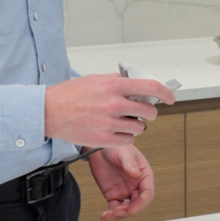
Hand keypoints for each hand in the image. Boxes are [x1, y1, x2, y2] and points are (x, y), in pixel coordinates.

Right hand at [45, 74, 176, 147]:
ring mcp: (110, 123)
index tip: (170, 97)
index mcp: (114, 85)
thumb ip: (117, 81)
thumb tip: (136, 83)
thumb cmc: (70, 94)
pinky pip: (128, 141)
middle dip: (149, 112)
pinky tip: (116, 131)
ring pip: (139, 128)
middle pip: (149, 111)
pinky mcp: (104, 139)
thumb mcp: (96, 79)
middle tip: (142, 112)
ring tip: (123, 121)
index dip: (166, 93)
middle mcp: (115, 104)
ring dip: (135, 125)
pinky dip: (125, 137)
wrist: (49, 111)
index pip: (151, 87)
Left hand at [87, 145, 155, 220]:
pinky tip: (104, 215)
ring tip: (109, 214)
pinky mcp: (113, 195)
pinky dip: (110, 214)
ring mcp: (125, 191)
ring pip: (126, 209)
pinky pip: (114, 208)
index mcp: (144, 175)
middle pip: (138, 205)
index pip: (147, 194)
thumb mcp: (123, 152)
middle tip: (118, 212)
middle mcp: (136, 186)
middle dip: (129, 211)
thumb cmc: (116, 147)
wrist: (99, 148)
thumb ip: (129, 163)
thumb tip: (136, 174)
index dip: (141, 204)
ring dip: (120, 214)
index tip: (131, 209)